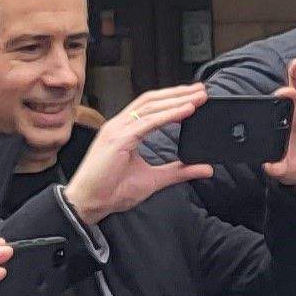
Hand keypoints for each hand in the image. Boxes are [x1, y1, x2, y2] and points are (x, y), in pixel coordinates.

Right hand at [64, 86, 213, 223]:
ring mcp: (117, 129)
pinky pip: (147, 122)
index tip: (194, 96)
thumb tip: (207, 169)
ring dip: (176, 100)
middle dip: (179, 93)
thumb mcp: (154, 179)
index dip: (172, 99)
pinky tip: (185, 111)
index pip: (151, 107)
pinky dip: (168, 115)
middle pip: (152, 101)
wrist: (88, 204)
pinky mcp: (118, 139)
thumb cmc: (111, 191)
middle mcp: (119, 125)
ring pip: (151, 106)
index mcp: (124, 131)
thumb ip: (180, 171)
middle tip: (202, 90)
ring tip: (198, 97)